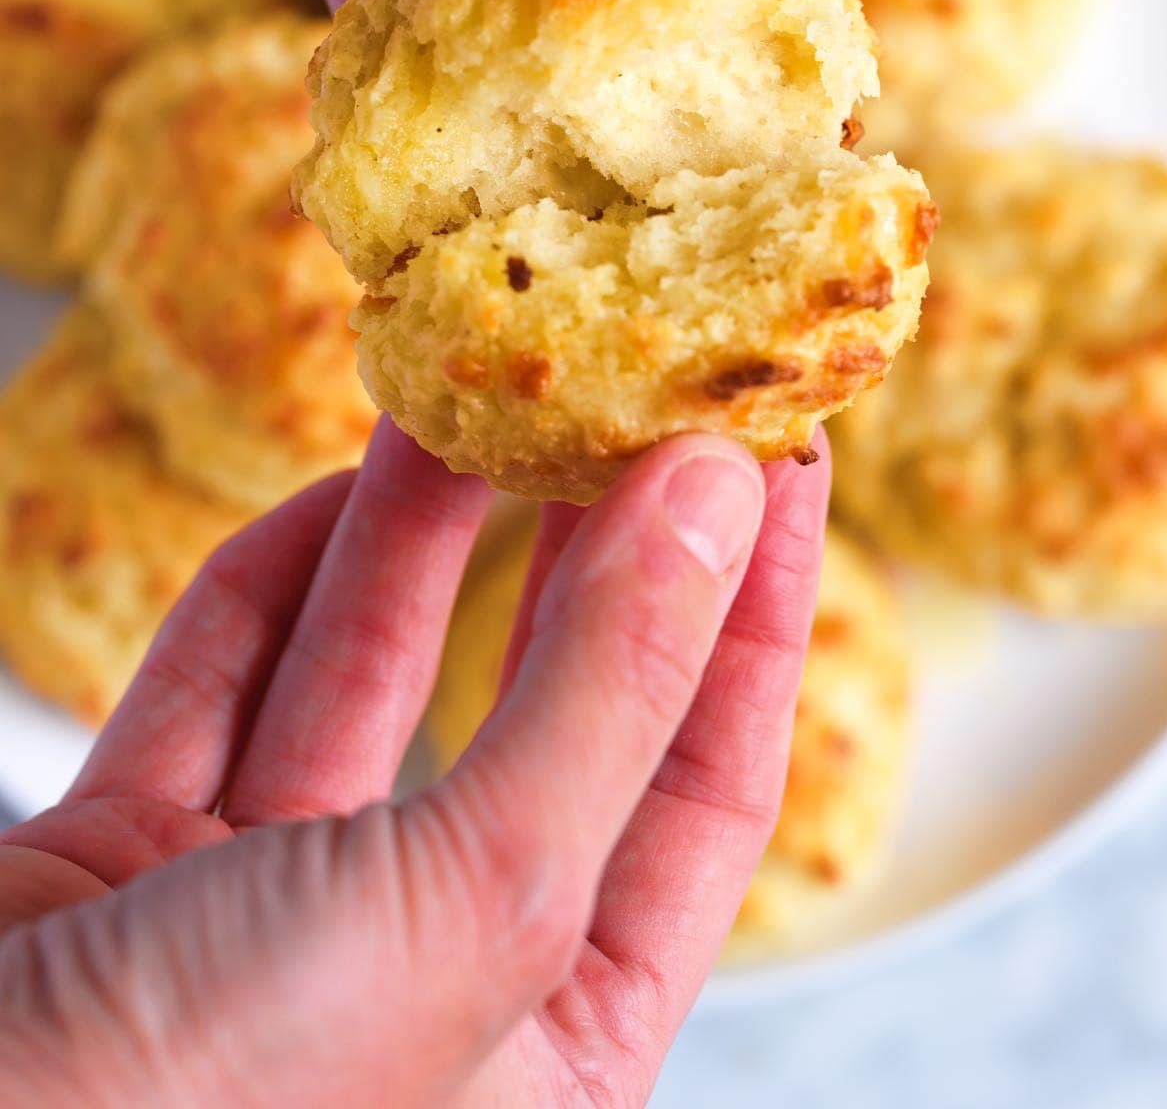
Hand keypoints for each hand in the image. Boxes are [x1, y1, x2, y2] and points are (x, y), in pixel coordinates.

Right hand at [0, 421, 827, 1103]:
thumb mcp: (474, 901)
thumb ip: (605, 692)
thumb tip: (719, 500)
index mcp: (550, 1053)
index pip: (702, 790)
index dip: (749, 617)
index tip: (772, 460)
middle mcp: (421, 983)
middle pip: (542, 715)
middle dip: (588, 551)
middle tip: (638, 400)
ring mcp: (265, 917)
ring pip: (370, 677)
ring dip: (422, 531)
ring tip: (480, 390)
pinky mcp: (129, 858)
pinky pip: (223, 684)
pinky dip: (279, 580)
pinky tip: (339, 486)